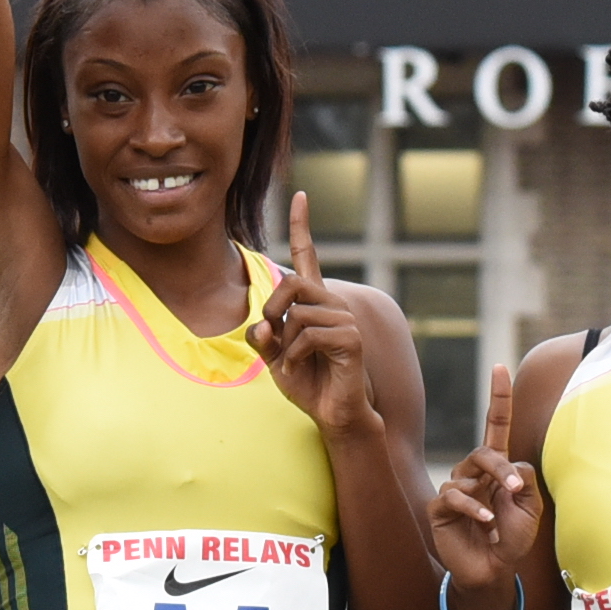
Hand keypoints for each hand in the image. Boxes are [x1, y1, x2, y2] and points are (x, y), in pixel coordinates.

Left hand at [249, 190, 379, 438]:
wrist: (335, 414)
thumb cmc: (307, 384)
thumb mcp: (274, 359)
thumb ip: (263, 338)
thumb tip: (260, 325)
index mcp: (314, 302)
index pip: (307, 257)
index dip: (302, 226)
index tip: (300, 196)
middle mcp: (332, 303)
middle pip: (291, 283)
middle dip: (273, 309)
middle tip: (273, 338)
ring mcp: (344, 318)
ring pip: (297, 314)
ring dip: (285, 345)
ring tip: (294, 364)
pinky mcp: (350, 338)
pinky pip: (308, 335)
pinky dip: (294, 357)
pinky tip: (301, 370)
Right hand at [430, 360, 543, 596]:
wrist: (494, 569)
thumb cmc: (512, 537)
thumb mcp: (530, 507)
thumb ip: (525, 478)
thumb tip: (511, 463)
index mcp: (496, 467)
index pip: (496, 425)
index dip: (499, 398)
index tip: (500, 367)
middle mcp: (473, 473)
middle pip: (484, 451)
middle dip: (499, 467)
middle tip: (513, 486)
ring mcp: (455, 489)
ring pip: (468, 473)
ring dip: (488, 492)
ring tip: (497, 517)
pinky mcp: (439, 508)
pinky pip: (453, 497)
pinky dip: (472, 508)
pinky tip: (485, 521)